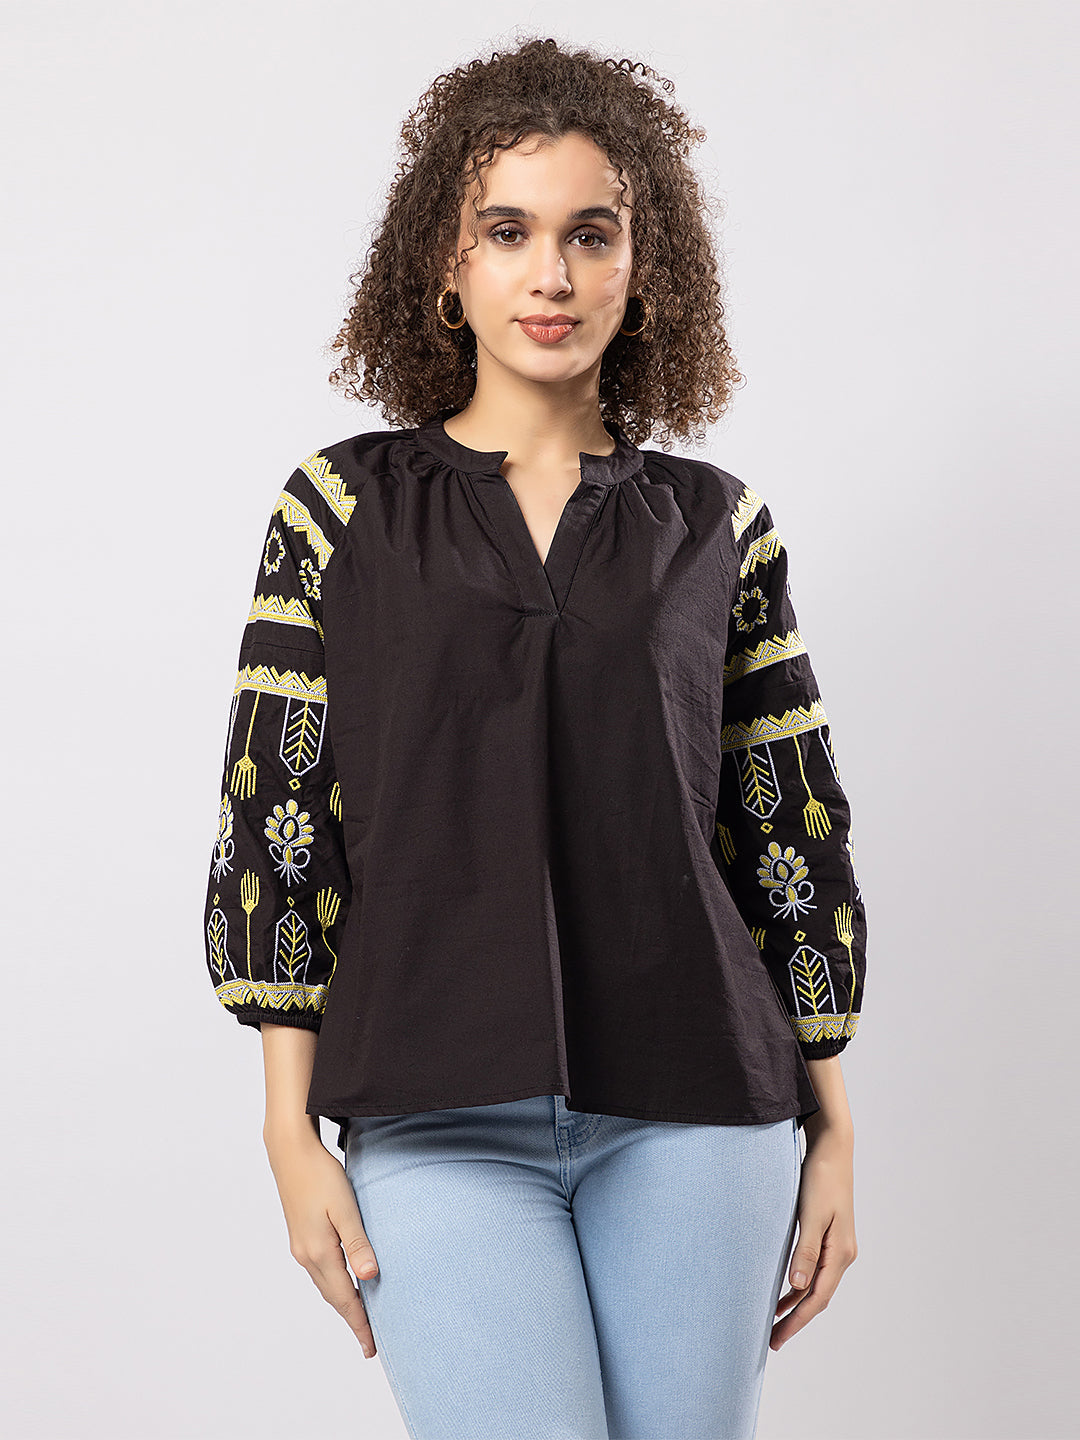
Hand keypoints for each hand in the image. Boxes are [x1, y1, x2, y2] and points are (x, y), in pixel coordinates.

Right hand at [263, 1123, 380, 1357]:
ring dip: (343, 1303)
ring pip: (326, 1285)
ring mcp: (300, 1246)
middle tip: (369, 1342)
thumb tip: (371, 1277)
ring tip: (360, 1318)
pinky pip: (320, 1271)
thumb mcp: (345, 1208)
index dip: (360, 1322)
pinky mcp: (300, 1236)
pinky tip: (343, 1283)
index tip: (372, 1345)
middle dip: (352, 1319)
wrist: (290, 1152)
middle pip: (333, 1297)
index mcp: (319, 1252)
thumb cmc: (321, 1175)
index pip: (345, 1297)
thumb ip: (358, 1243)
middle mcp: (306, 1255)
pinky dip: (334, 1285)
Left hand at [770, 1122, 856, 1349]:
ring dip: (796, 1303)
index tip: (777, 1338)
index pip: (817, 1298)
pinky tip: (785, 1289)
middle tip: (772, 1340)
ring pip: (815, 1284)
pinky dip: (798, 1283)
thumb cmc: (821, 1177)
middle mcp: (843, 1253)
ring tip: (773, 1321)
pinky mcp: (829, 1234)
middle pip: (817, 1296)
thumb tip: (797, 1287)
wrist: (832, 1147)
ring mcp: (838, 1245)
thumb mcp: (811, 1214)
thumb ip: (806, 1250)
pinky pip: (813, 1269)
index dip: (797, 1320)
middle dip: (795, 1319)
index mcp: (840, 1253)